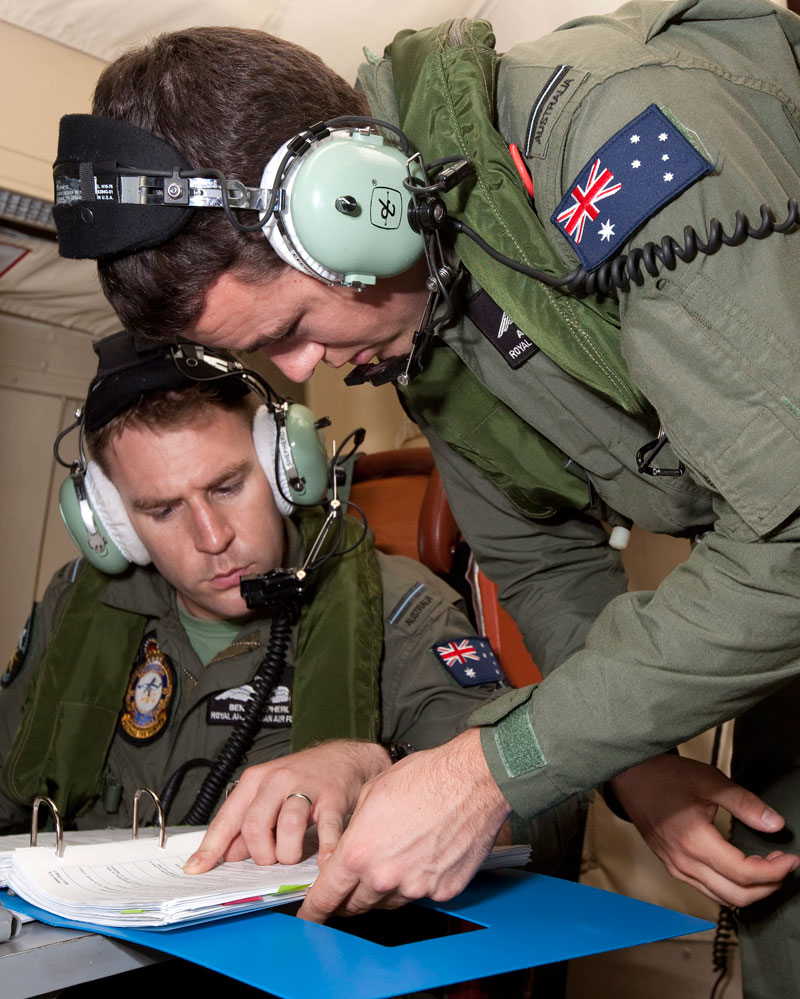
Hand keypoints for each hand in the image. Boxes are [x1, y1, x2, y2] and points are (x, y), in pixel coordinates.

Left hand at [183, 740, 390, 872]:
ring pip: (287, 825)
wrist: (344, 758)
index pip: (227, 818)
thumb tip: (227, 855)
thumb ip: (247, 824)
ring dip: (288, 853)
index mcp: (255, 781)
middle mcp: (276, 780)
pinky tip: (324, 864)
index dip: (211, 847)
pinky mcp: (333, 797)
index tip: (196, 870)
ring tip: (294, 857)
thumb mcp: (269, 796)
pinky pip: (327, 828)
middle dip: (261, 854)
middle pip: (255, 825)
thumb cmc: (303, 780)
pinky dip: (325, 850)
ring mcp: (306, 787)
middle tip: (272, 860)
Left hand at [297, 728, 511, 922]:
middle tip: (350, 885)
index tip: (309, 916)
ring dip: (382, 889)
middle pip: (356, 904)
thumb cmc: (424, 778)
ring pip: (388, 901)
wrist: (472, 780)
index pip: (326, 895)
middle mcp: (384, 877)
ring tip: (394, 857)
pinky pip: (420, 894)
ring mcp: (416, 888)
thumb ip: (354, 831)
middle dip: (348, 898)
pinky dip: (416, 882)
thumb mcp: (372, 794)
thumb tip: (349, 849)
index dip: (314, 909)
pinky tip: (423, 856)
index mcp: (359, 853)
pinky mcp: (443, 890)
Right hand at [609, 754, 799, 906]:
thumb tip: (775, 824)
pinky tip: (740, 869)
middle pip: (736, 896)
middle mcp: (683, 861)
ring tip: (766, 867)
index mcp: (693, 840)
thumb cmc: (664, 776)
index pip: (744, 874)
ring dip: (750, 890)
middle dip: (767, 887)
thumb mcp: (709, 781)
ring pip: (722, 898)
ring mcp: (675, 867)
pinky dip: (730, 887)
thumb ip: (744, 803)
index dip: (774, 871)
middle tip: (783, 867)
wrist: (630, 776)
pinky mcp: (672, 866)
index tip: (790, 860)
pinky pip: (707, 889)